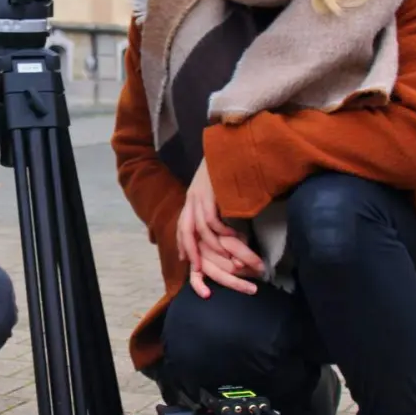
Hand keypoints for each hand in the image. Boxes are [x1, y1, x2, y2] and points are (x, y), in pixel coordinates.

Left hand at [177, 160, 262, 298]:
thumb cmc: (224, 169)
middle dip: (191, 251)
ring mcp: (199, 196)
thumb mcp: (212, 189)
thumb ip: (210, 205)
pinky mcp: (210, 194)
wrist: (227, 146)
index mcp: (190, 199)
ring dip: (212, 245)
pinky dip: (222, 231)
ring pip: (200, 229)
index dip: (182, 244)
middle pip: (186, 231)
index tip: (186, 260)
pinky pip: (212, 219)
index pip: (181, 226)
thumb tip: (217, 222)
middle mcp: (191, 199)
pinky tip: (234, 236)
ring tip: (224, 256)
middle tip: (200, 268)